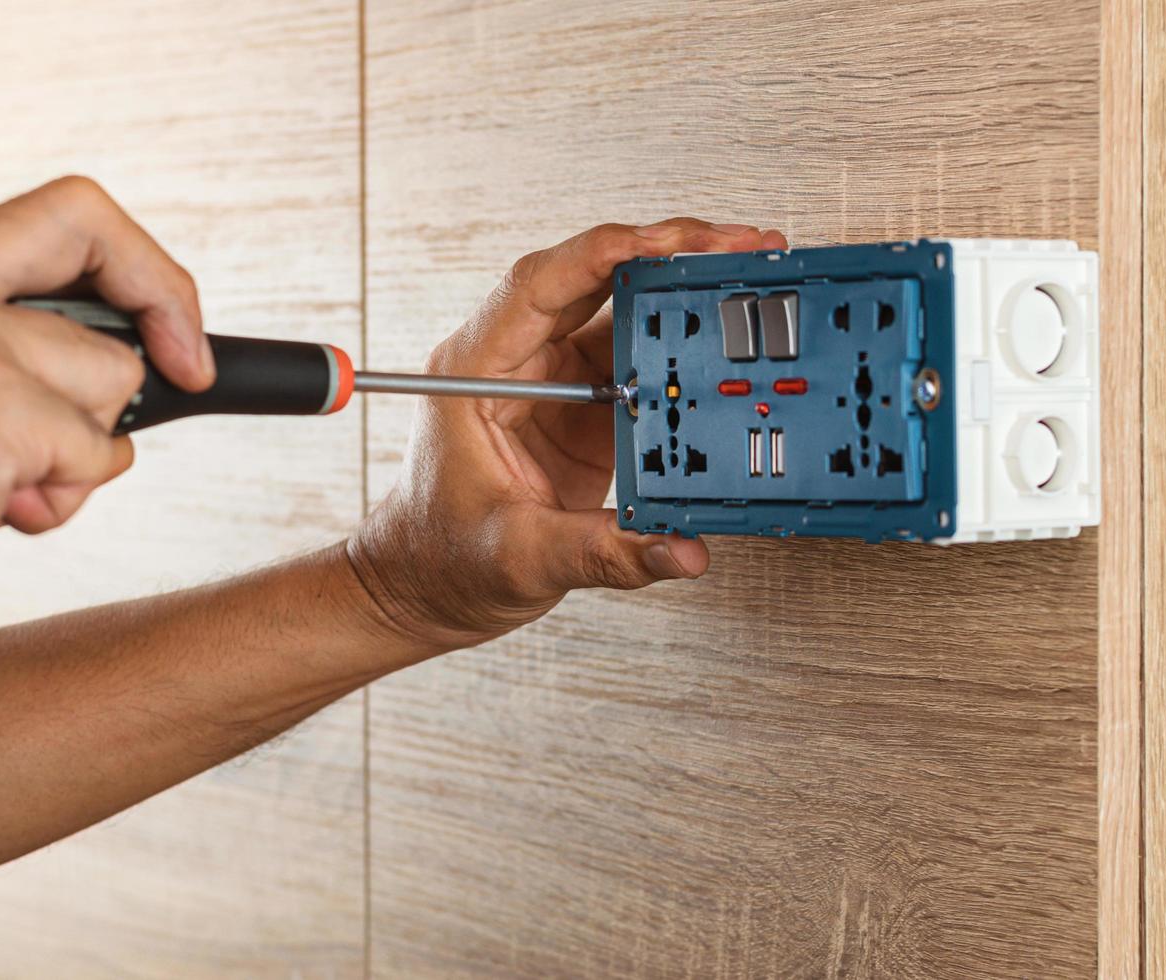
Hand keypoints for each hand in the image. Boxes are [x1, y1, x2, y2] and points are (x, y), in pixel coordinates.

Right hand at [0, 176, 213, 590]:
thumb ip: (4, 381)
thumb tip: (111, 407)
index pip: (58, 218)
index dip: (140, 264)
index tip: (172, 331)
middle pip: (98, 256)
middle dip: (153, 309)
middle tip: (184, 371)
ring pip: (111, 375)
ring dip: (78, 448)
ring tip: (3, 485)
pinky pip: (94, 451)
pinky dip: (61, 496)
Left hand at [347, 219, 787, 652]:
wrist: (425, 588)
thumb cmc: (439, 559)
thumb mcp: (520, 557)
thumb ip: (604, 552)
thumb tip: (679, 548)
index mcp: (476, 371)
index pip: (542, 282)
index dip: (610, 252)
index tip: (674, 241)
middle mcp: (516, 361)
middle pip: (593, 280)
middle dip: (666, 255)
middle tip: (733, 245)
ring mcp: (553, 381)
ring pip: (621, 315)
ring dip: (680, 297)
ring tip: (739, 280)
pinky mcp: (584, 409)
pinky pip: (638, 361)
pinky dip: (681, 350)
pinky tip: (720, 342)